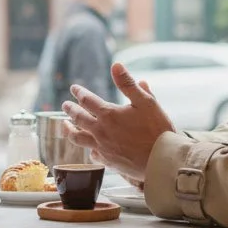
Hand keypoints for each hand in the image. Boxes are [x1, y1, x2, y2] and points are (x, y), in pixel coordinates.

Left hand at [63, 63, 174, 182]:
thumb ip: (128, 84)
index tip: (74, 88)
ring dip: (70, 130)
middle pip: (78, 118)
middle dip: (70, 110)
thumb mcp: (146, 101)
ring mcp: (102, 148)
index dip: (79, 92)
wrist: (162, 160)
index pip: (87, 100)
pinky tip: (90, 147)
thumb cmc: (157, 129)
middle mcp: (101, 131)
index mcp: (109, 114)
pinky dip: (89, 148)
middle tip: (65, 105)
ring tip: (65, 126)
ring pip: (78, 138)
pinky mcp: (108, 161)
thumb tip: (116, 65)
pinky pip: (92, 154)